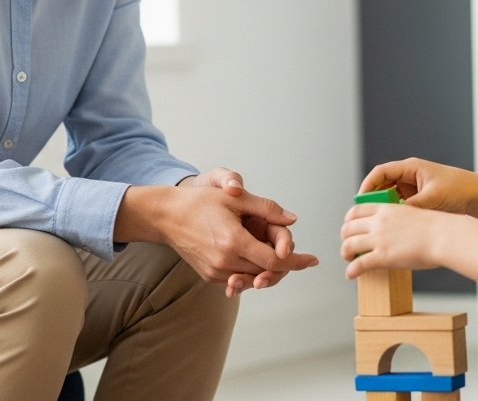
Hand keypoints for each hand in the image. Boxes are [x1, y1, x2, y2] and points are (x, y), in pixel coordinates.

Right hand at [180, 168, 306, 295]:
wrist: (165, 215)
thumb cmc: (199, 202)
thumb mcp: (235, 198)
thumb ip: (266, 208)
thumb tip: (292, 219)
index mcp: (234, 241)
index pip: (274, 261)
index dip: (296, 261)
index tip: (312, 260)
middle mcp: (225, 261)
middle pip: (266, 272)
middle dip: (285, 265)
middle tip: (299, 257)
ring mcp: (215, 272)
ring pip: (253, 278)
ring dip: (268, 270)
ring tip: (279, 257)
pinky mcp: (208, 276)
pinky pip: (238, 279)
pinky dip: (250, 272)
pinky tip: (257, 261)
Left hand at [339, 202, 452, 277]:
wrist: (443, 236)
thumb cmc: (436, 227)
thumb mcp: (412, 213)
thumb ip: (399, 219)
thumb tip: (397, 230)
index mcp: (386, 209)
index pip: (356, 210)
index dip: (349, 220)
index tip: (350, 228)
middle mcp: (378, 222)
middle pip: (348, 227)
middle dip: (345, 237)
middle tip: (349, 245)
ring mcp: (379, 239)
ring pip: (348, 245)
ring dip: (345, 253)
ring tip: (348, 260)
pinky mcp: (382, 256)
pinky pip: (358, 264)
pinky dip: (351, 270)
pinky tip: (351, 275)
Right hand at [359, 157, 477, 213]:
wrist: (476, 195)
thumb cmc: (457, 189)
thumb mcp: (432, 197)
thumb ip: (412, 206)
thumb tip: (395, 217)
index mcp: (411, 167)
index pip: (381, 172)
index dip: (368, 184)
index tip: (361, 199)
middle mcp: (409, 176)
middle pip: (382, 185)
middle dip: (373, 199)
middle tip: (365, 215)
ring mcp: (413, 188)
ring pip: (389, 197)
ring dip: (383, 208)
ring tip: (377, 223)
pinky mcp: (417, 199)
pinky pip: (399, 206)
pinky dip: (394, 214)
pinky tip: (392, 226)